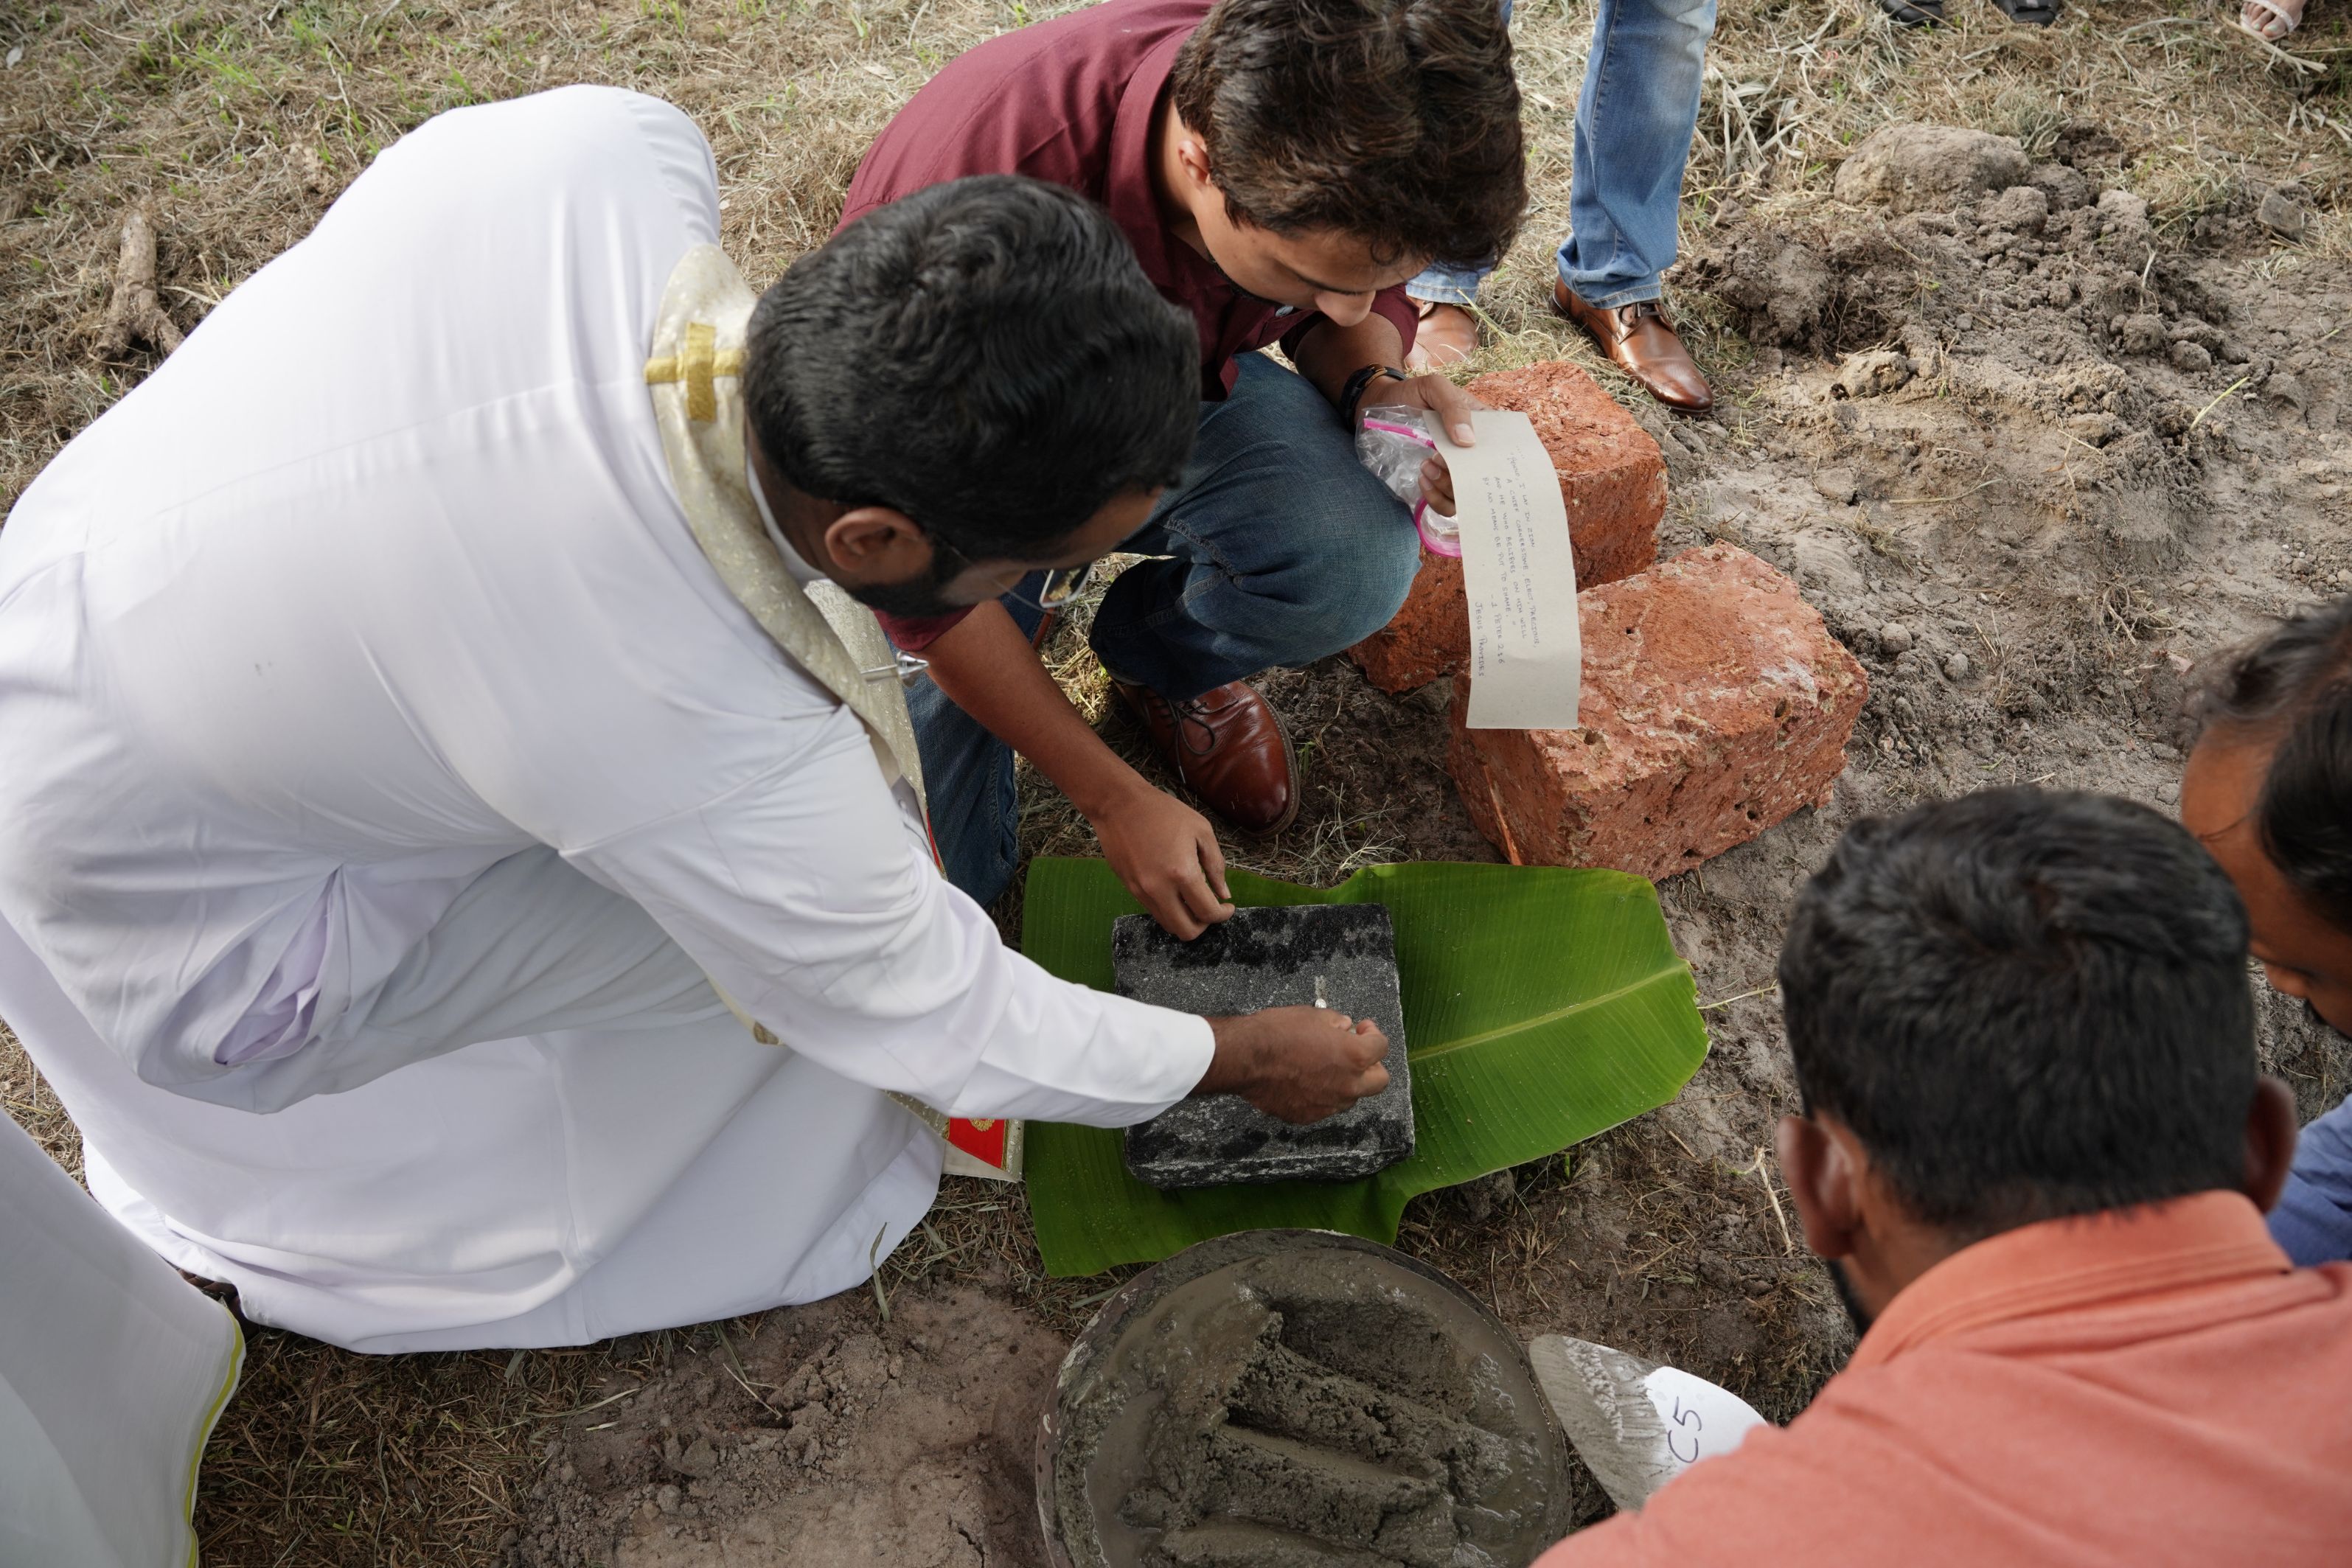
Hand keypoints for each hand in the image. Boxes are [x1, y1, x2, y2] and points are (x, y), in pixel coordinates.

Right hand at [1090, 779, 1231, 939]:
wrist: (1119, 804)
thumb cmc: (1163, 812)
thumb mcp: (1201, 831)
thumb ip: (1215, 865)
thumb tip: (1224, 894)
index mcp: (1182, 873)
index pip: (1207, 912)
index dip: (1223, 915)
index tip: (1228, 907)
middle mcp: (1160, 889)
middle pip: (1186, 931)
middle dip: (1204, 925)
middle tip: (1210, 908)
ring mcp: (1142, 891)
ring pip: (1168, 925)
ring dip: (1185, 919)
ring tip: (1193, 900)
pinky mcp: (1130, 888)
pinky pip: (1154, 911)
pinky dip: (1169, 909)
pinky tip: (1176, 891)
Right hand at [1198, 1007, 1391, 1123]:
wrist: (1246, 1059)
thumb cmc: (1277, 1033)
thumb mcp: (1313, 1015)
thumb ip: (1337, 1024)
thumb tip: (1345, 1029)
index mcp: (1354, 1057)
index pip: (1381, 1047)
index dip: (1373, 1034)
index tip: (1363, 1030)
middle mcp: (1348, 1086)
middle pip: (1379, 1081)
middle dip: (1372, 1065)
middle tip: (1356, 1053)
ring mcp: (1329, 1105)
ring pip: (1352, 1096)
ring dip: (1347, 1081)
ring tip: (1326, 1066)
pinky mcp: (1308, 1116)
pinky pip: (1325, 1106)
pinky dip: (1323, 1094)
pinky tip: (1306, 1080)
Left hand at [1377, 371, 1484, 518]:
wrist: (1383, 406)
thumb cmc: (1413, 394)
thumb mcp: (1435, 387)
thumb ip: (1453, 407)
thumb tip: (1468, 441)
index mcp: (1481, 426)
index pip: (1501, 448)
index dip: (1498, 460)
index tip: (1482, 460)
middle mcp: (1472, 452)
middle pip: (1484, 477)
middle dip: (1466, 475)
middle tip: (1438, 457)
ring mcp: (1455, 471)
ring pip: (1465, 495)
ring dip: (1447, 487)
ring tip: (1425, 465)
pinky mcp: (1437, 485)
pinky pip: (1446, 504)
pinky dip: (1436, 498)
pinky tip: (1422, 480)